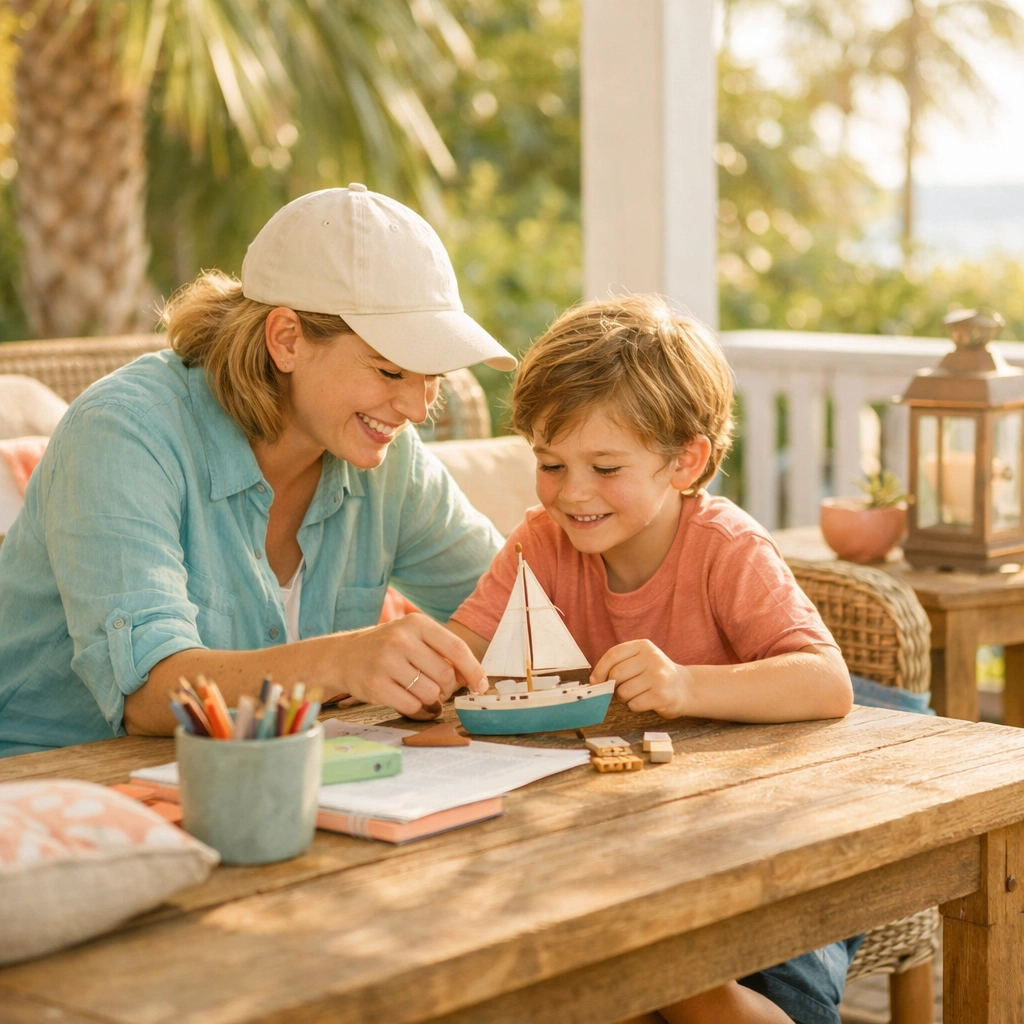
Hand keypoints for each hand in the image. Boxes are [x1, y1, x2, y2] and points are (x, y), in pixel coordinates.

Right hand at [332, 613, 487, 718]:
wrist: (343, 656)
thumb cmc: (388, 648)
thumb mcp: (414, 637)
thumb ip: (443, 652)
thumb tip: (473, 678)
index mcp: (416, 623)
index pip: (457, 648)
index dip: (474, 670)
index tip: (481, 686)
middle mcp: (401, 639)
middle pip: (445, 675)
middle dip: (447, 688)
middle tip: (438, 688)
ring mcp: (386, 662)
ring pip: (430, 693)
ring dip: (431, 699)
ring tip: (420, 692)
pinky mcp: (375, 685)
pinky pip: (411, 706)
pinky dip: (416, 709)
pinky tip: (408, 700)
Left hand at [591, 639, 692, 718]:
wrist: (685, 688)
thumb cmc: (655, 675)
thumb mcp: (640, 660)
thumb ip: (619, 664)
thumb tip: (594, 681)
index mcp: (643, 646)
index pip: (613, 655)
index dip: (600, 670)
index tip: (595, 681)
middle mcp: (652, 658)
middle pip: (616, 674)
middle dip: (613, 687)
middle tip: (619, 690)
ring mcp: (659, 677)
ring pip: (623, 692)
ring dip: (624, 698)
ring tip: (636, 695)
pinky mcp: (662, 696)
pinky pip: (634, 704)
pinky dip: (634, 706)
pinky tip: (645, 701)